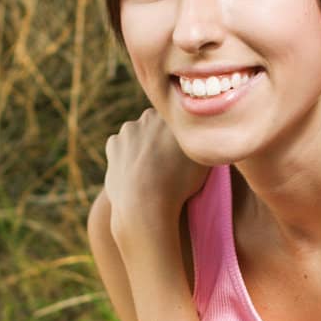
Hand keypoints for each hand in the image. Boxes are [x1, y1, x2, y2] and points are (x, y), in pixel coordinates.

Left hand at [104, 107, 210, 243]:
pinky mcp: (112, 144)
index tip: (181, 152)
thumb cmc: (179, 186)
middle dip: (159, 138)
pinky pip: (121, 147)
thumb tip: (207, 139)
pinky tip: (135, 174)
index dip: (178, 137)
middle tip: (167, 161)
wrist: (144, 204)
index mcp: (173, 118)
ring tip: (150, 171)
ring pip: (137, 134)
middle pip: (155, 124)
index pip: (176, 120)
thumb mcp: (204, 164)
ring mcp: (128, 130)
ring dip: (142, 147)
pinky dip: (126, 157)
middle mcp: (149, 116)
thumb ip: (203, 145)